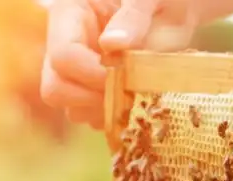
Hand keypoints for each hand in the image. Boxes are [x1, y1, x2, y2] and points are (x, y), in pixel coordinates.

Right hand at [40, 0, 200, 128]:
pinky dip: (113, 117)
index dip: (92, 74)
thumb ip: (133, 17)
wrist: (177, 11)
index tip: (125, 77)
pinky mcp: (92, 88)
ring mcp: (77, 70)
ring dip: (103, 112)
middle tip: (128, 93)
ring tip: (135, 97)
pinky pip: (91, 116)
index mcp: (69, 14)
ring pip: (72, 108)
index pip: (63, 56)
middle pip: (56, 89)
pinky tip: (135, 103)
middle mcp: (64, 44)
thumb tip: (112, 44)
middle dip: (92, 99)